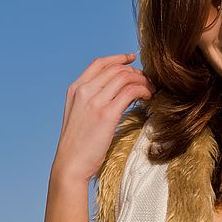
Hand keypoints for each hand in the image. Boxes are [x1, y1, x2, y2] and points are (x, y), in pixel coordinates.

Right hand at [52, 53, 155, 182]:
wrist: (70, 164)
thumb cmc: (78, 144)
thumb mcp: (79, 115)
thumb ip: (92, 100)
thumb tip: (116, 92)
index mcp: (75, 89)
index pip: (99, 63)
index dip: (118, 58)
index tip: (132, 59)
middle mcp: (83, 91)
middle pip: (116, 69)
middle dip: (136, 72)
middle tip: (148, 81)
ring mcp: (94, 101)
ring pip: (125, 77)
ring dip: (142, 81)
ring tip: (151, 90)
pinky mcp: (106, 114)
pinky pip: (130, 92)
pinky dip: (143, 90)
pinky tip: (148, 97)